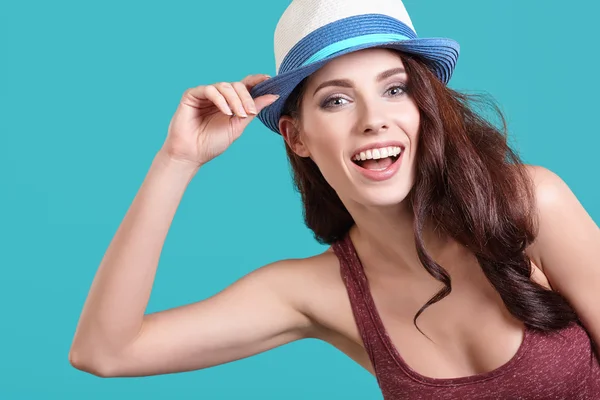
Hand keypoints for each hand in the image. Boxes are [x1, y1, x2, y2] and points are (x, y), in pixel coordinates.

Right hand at [161, 74, 277, 166]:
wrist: (192, 154)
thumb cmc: (212, 143)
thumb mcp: (238, 126)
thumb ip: (253, 110)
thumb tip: (274, 96)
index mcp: (230, 102)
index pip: (245, 86)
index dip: (256, 80)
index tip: (269, 79)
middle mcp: (218, 96)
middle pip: (237, 85)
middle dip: (246, 98)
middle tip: (250, 112)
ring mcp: (205, 94)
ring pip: (225, 86)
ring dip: (235, 100)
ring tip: (238, 115)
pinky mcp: (192, 95)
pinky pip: (209, 90)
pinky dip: (221, 100)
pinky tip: (226, 112)